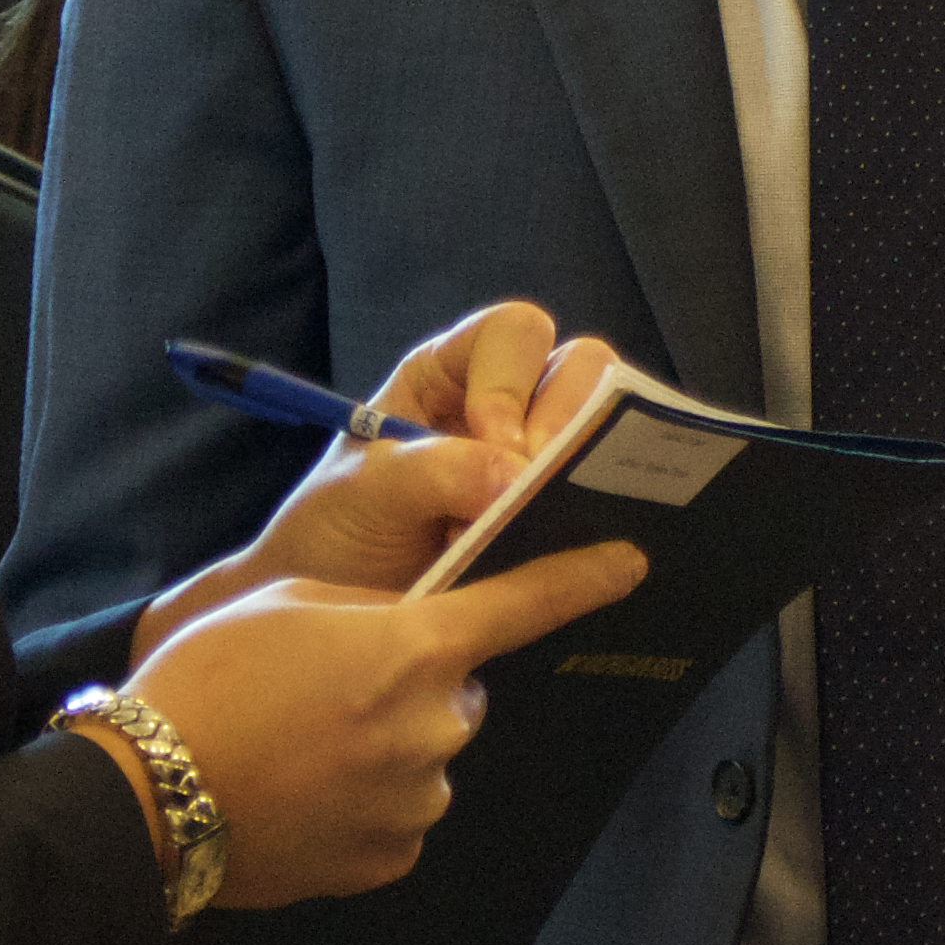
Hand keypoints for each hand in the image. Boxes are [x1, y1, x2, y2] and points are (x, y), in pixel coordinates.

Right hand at [124, 540, 649, 905]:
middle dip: (414, 683)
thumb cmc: (209, 680)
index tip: (631, 563)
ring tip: (303, 749)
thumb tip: (408, 632)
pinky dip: (368, 805)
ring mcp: (418, 800)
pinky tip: (307, 797)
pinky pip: (400, 817)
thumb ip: (371, 611)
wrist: (151, 795)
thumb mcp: (290, 603)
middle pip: (457, 690)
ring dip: (387, 748)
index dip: (582, 578)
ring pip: (428, 756)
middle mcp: (436, 726)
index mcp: (415, 648)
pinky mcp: (392, 858)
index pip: (524, 606)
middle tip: (331, 688)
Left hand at [243, 305, 619, 595]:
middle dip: (569, 423)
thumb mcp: (365, 492)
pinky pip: (609, 499)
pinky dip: (613, 514)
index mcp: (452, 372)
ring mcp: (540, 463)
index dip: (513, 382)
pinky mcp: (560, 521)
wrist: (331, 610)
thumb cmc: (334, 532)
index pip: (513, 335)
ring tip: (566, 522)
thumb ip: (434, 470)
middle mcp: (508, 404)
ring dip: (598, 469)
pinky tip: (595, 549)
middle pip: (582, 369)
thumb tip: (518, 476)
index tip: (495, 443)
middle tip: (536, 488)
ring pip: (609, 430)